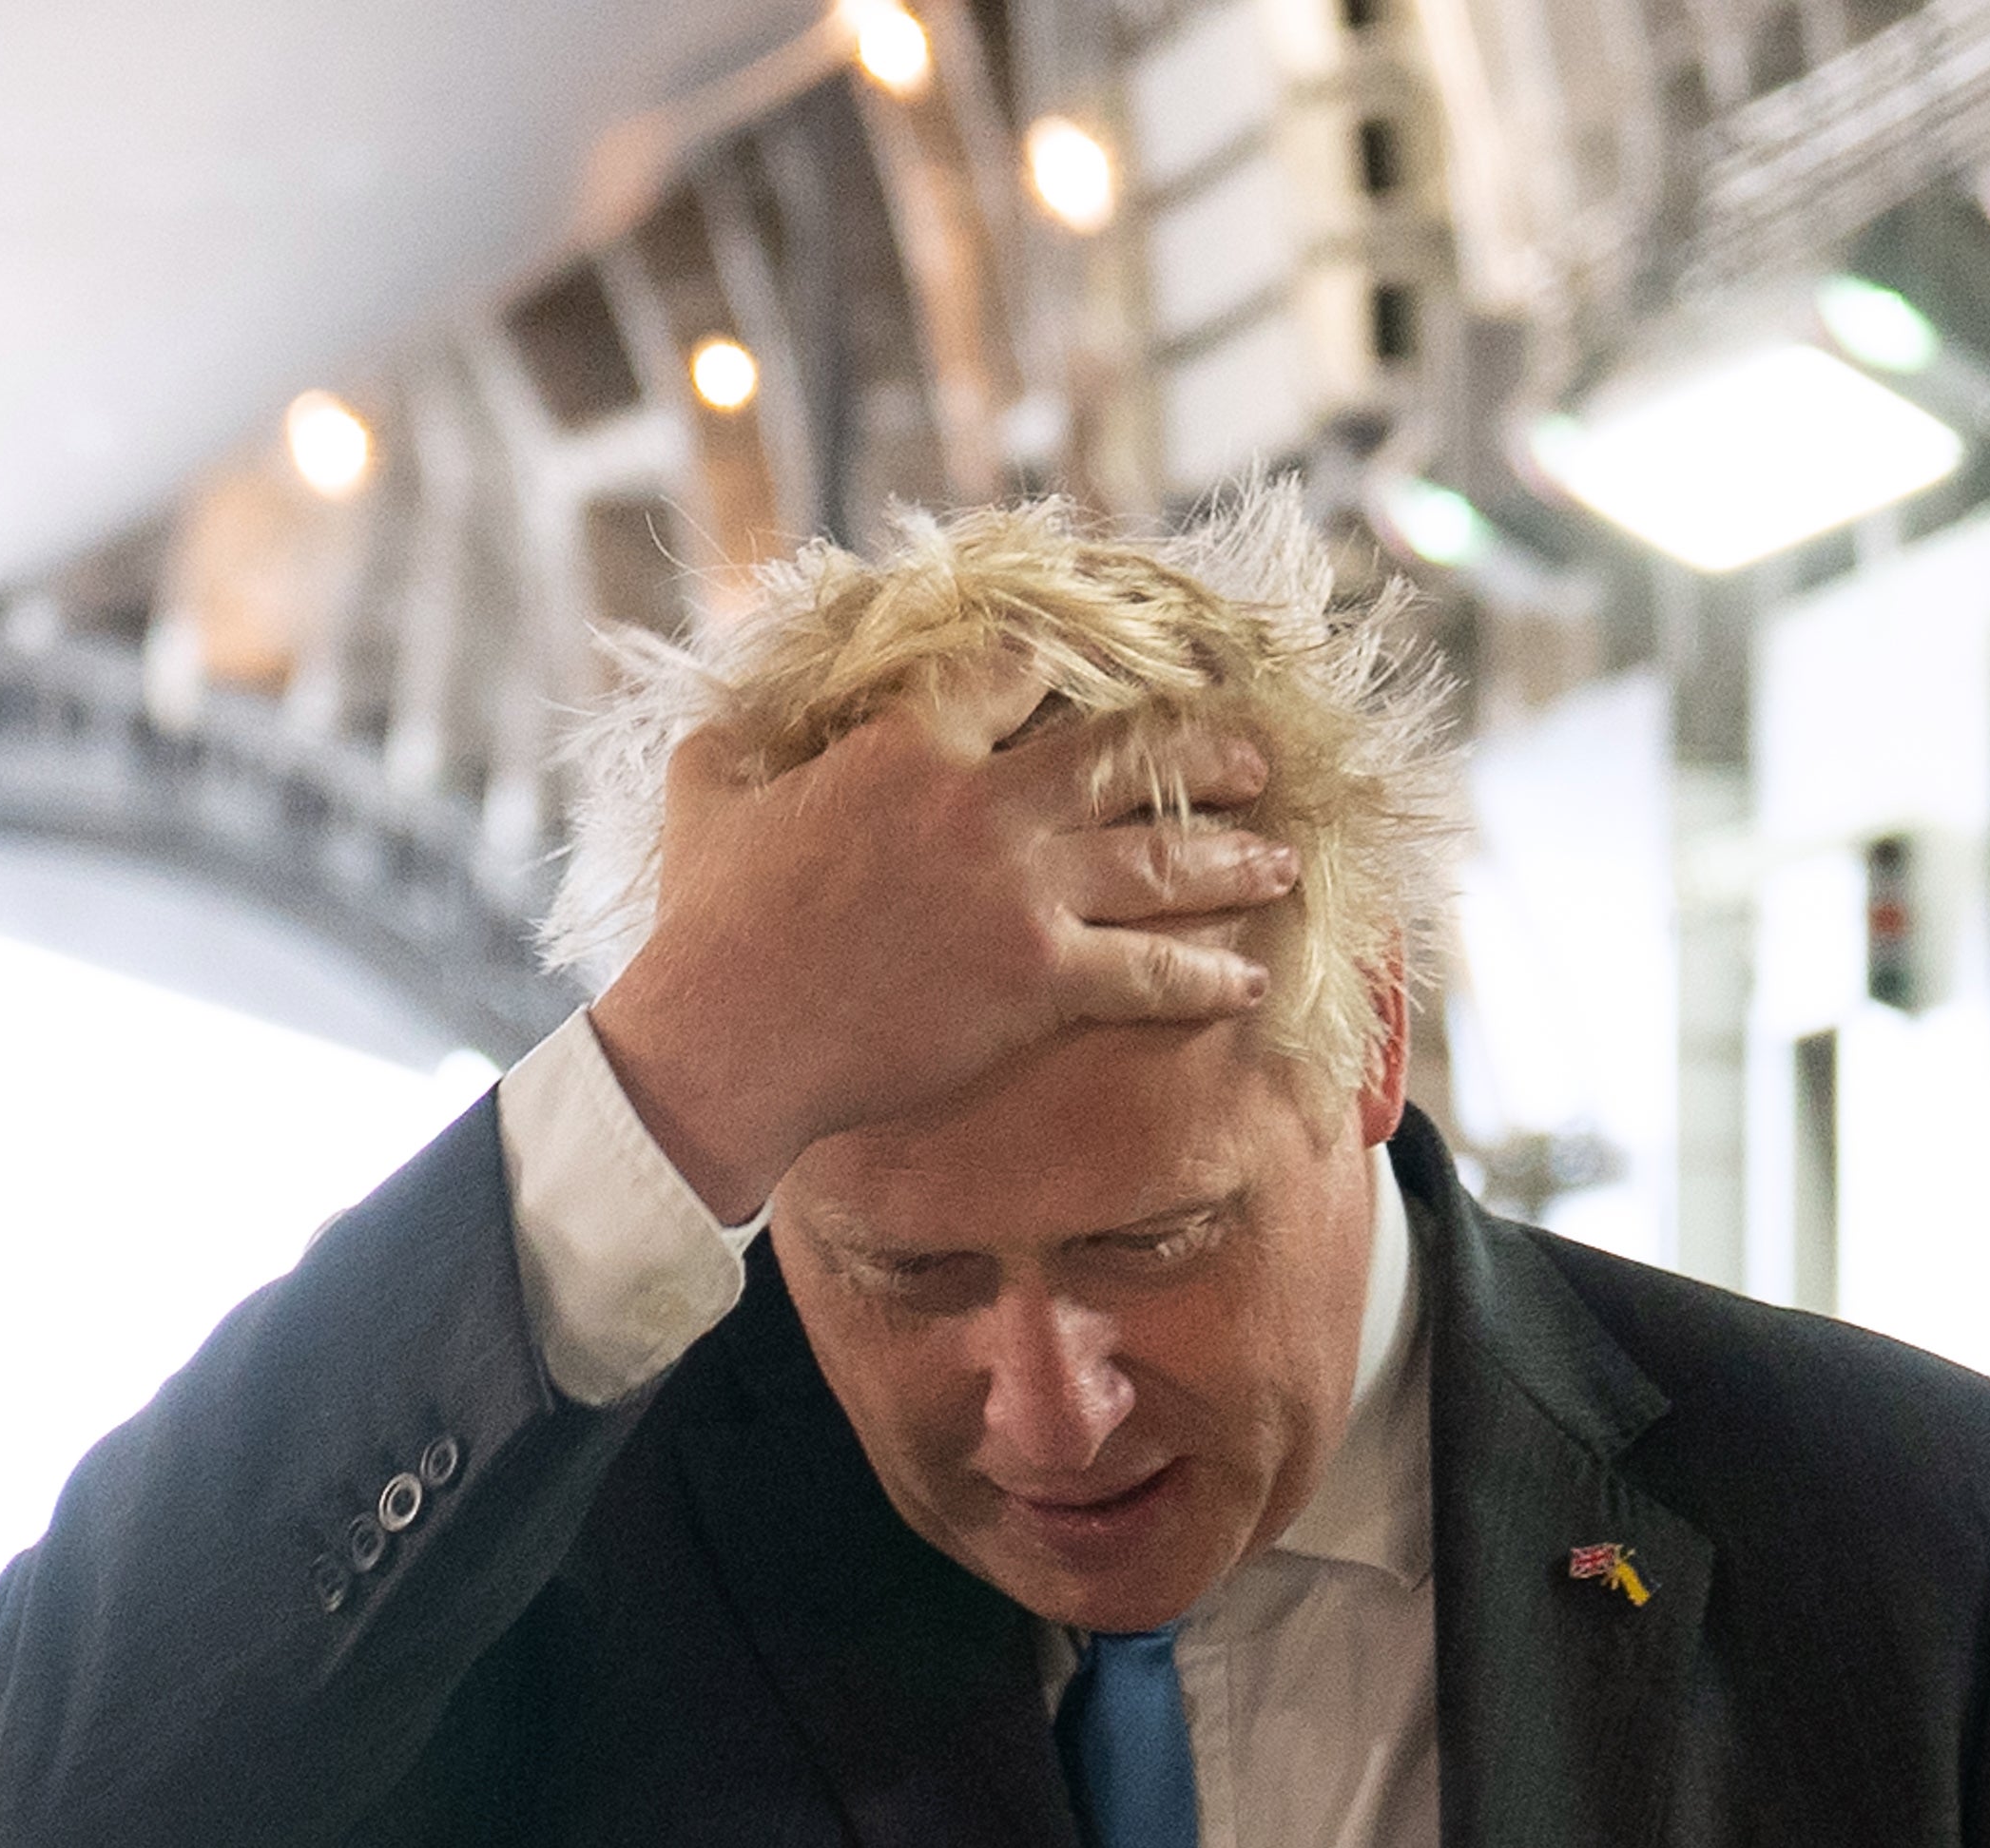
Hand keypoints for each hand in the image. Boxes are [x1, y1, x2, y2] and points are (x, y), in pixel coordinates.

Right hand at [588, 660, 1300, 1223]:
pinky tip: (1248, 980)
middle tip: (1250, 757)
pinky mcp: (1037, 978)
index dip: (1073, 665)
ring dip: (1230, 855)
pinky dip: (1205, 977)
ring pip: (1156, 857)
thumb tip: (723, 716)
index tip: (1114, 673)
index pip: (1020, 669)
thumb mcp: (708, 792)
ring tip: (1283, 856)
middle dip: (1197, 751)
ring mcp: (1020, 891)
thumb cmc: (706, 923)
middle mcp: (985, 803)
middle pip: (1121, 755)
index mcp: (912, 741)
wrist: (729, 1040)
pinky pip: (1148, 971)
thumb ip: (734, 740)